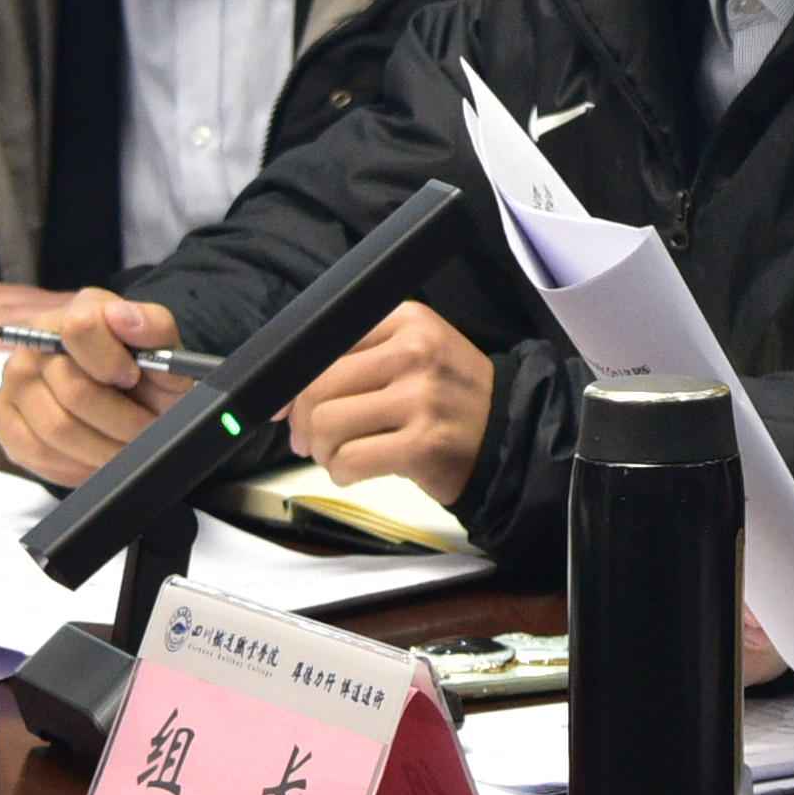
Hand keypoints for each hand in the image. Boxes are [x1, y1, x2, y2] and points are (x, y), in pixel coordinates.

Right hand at [0, 297, 191, 485]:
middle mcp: (36, 342)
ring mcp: (14, 379)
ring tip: (128, 446)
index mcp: (77, 311)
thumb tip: (123, 317)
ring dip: (103, 447)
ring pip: (57, 428)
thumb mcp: (163, 349)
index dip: (112, 362)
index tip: (133, 378)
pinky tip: (95, 454)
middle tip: (146, 429)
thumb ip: (154, 327)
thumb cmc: (145, 373)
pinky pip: (35, 451)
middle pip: (74, 391)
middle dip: (122, 420)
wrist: (129, 399)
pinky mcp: (2, 415)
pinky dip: (74, 463)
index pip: (80, 328)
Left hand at [287, 305, 497, 501]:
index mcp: (408, 321)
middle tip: (310, 440)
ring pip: (328, 425)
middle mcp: (416, 353)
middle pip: (319, 387)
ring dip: (322, 450)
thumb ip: (355, 360)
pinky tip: (354, 471)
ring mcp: (421, 399)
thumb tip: (282, 400)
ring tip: (339, 455)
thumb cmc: (450, 398)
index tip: (287, 409)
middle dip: (303, 423)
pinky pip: (350, 461)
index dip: (294, 383)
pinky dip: (341, 473)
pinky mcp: (423, 444)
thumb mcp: (416, 353)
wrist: (511, 435)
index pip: (325, 346)